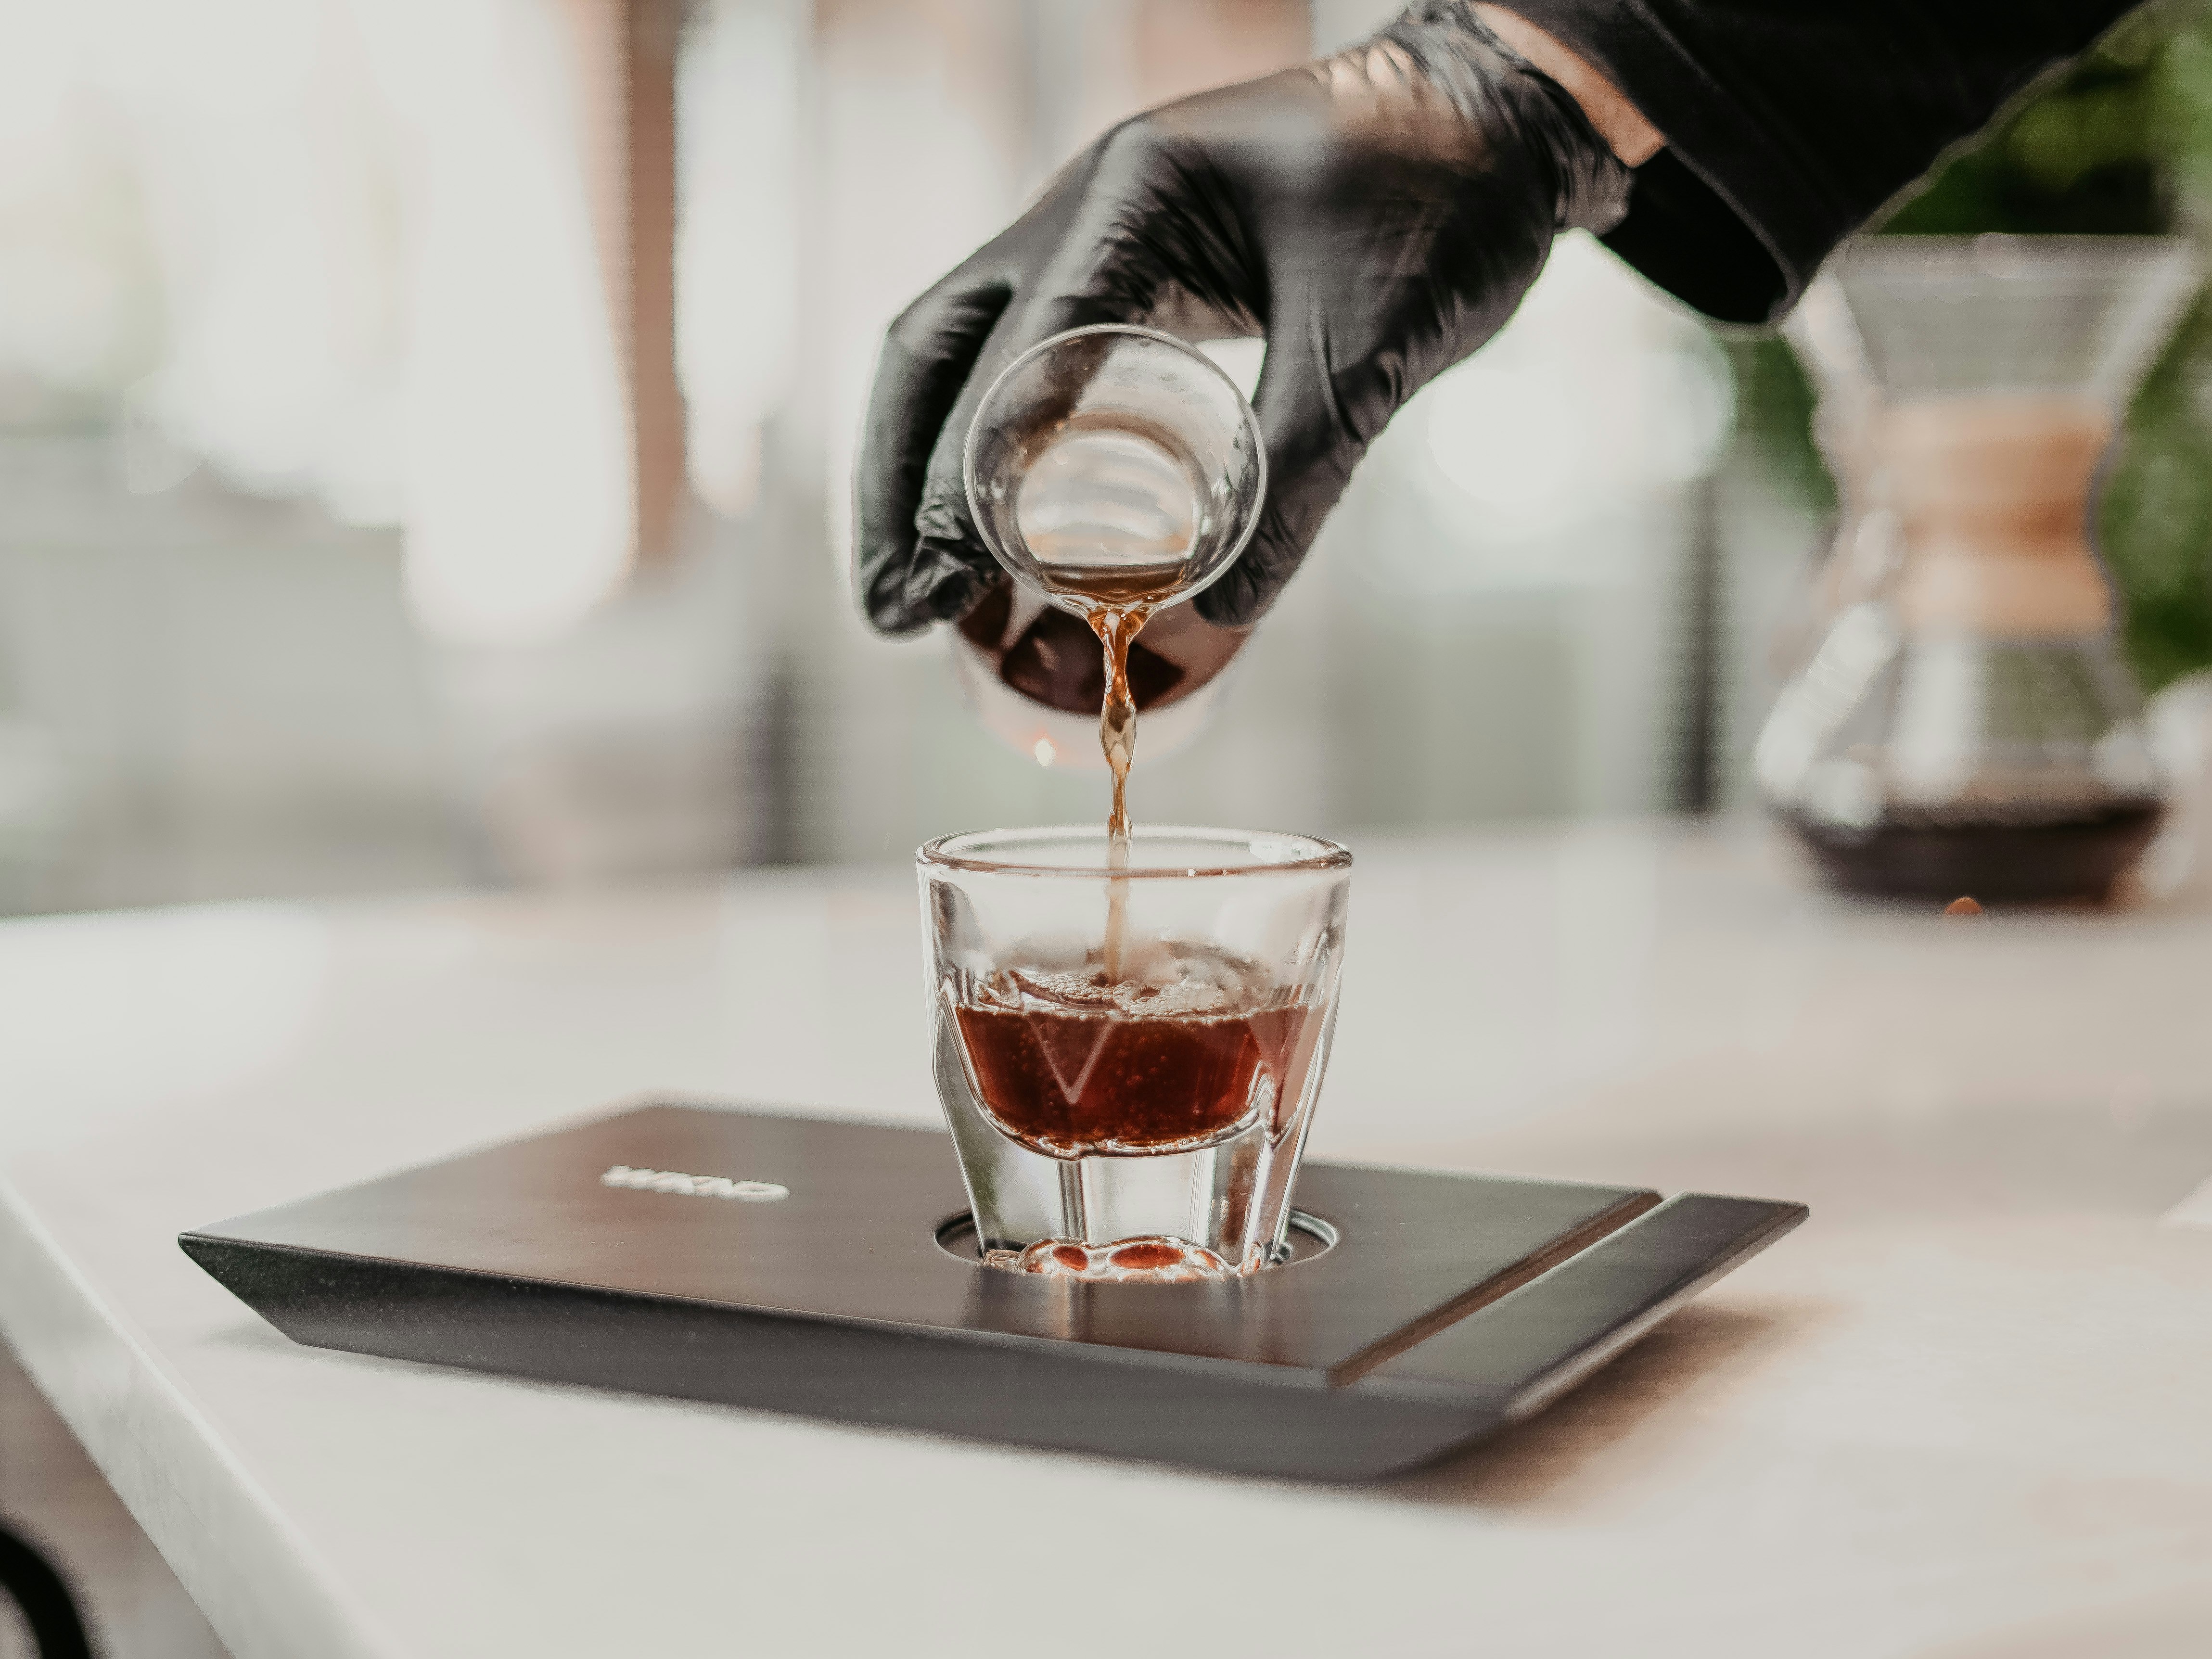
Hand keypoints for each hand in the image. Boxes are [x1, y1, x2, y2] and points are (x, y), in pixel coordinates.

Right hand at [855, 1, 1633, 634]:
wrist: (1497, 123)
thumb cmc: (1445, 202)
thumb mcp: (1372, 347)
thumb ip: (1292, 480)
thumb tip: (1210, 630)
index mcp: (1135, 190)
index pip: (1026, 339)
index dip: (977, 462)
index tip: (951, 568)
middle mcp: (1087, 205)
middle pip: (938, 346)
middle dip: (904, 483)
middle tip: (896, 608)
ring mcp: (1095, 236)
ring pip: (959, 354)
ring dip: (922, 471)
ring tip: (912, 595)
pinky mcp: (1129, 277)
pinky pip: (1022, 363)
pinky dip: (989, 450)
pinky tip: (988, 535)